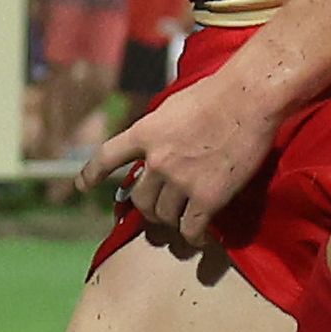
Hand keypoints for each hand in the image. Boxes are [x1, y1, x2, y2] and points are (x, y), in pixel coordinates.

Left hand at [77, 70, 278, 245]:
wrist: (248, 99)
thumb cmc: (219, 93)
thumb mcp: (174, 106)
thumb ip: (160, 130)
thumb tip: (159, 145)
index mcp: (145, 132)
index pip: (107, 156)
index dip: (92, 174)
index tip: (82, 186)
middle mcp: (156, 160)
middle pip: (140, 199)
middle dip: (149, 208)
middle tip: (162, 211)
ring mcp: (180, 181)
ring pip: (164, 216)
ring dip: (173, 222)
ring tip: (184, 223)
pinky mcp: (206, 198)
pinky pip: (190, 229)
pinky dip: (193, 238)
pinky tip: (199, 239)